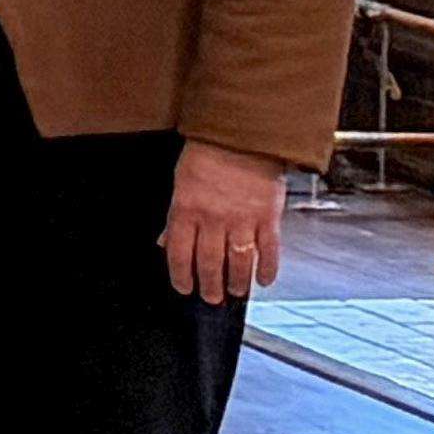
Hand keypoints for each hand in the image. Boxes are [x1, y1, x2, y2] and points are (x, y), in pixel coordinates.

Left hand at [161, 136, 287, 303]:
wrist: (242, 135)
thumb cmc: (208, 154)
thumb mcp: (180, 183)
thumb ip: (175, 216)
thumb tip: (164, 242)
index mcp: (186, 209)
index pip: (178, 252)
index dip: (181, 275)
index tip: (184, 288)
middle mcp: (212, 219)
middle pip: (209, 262)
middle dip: (209, 285)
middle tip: (212, 298)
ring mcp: (242, 219)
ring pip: (238, 261)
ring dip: (237, 282)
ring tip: (236, 292)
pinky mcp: (268, 217)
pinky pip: (268, 250)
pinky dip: (267, 268)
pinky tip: (264, 280)